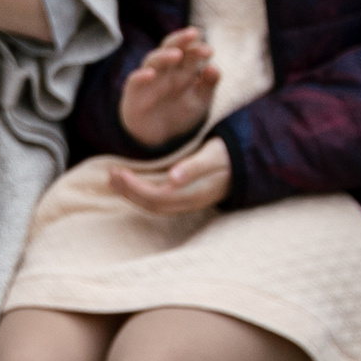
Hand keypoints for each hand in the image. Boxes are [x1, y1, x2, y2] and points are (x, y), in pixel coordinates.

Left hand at [110, 136, 231, 216]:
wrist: (250, 162)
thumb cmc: (229, 155)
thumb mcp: (213, 157)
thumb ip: (193, 167)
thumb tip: (172, 178)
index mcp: (192, 193)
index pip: (156, 197)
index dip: (134, 188)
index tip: (118, 172)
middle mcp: (189, 201)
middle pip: (152, 205)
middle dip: (129, 192)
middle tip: (110, 174)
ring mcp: (190, 201)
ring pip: (156, 205)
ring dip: (133, 194)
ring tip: (115, 179)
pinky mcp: (189, 196)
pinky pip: (162, 200)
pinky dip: (143, 192)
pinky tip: (133, 182)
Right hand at [117, 25, 218, 148]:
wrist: (158, 137)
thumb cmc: (179, 113)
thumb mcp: (199, 101)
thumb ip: (208, 85)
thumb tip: (214, 67)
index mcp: (181, 70)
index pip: (188, 52)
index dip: (197, 48)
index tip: (209, 51)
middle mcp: (164, 70)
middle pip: (170, 48)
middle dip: (181, 40)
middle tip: (194, 33)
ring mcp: (148, 79)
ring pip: (153, 61)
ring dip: (163, 56)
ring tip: (176, 54)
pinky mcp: (134, 92)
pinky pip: (134, 80)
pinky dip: (141, 76)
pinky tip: (150, 74)